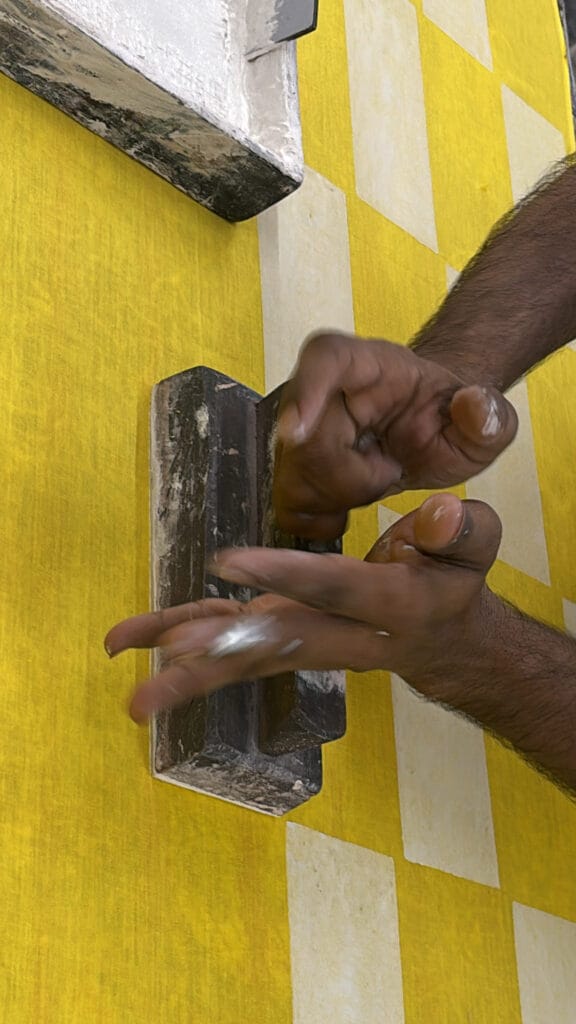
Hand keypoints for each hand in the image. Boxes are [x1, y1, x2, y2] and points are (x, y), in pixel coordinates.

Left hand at [105, 494, 502, 722]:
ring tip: (126, 663)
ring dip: (185, 660)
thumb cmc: (455, 584)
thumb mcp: (475, 548)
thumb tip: (440, 511)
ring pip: (243, 654)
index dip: (287, 574)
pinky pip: (233, 641)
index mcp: (389, 608)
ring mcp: (307, 641)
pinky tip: (138, 641)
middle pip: (275, 646)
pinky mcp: (285, 637)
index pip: (334, 589)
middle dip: (219, 654)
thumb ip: (459, 531)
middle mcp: (340, 636)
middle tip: (164, 661)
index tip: (231, 560)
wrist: (447, 642)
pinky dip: (184, 636)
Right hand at [273, 332, 517, 538]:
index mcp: (368, 364)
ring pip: (292, 477)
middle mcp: (323, 390)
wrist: (427, 426)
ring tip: (375, 478)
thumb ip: (491, 415)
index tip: (298, 432)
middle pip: (305, 440)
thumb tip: (473, 405)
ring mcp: (299, 429)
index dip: (306, 392)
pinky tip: (349, 505)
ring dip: (337, 497)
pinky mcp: (291, 466)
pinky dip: (320, 516)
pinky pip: (287, 505)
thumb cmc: (448, 417)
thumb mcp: (486, 421)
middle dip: (350, 476)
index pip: (325, 358)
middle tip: (389, 470)